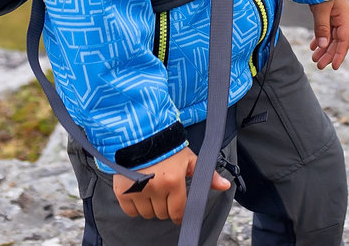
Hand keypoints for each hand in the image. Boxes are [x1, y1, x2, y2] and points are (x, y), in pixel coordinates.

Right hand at [112, 147, 229, 222]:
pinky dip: (135, 206)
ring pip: (147, 214)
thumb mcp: (189, 158)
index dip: (178, 213)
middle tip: (163, 191)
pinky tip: (139, 192)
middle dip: (164, 206)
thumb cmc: (166, 146)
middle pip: (162, 214)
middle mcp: (156, 188)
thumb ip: (206, 175)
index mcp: (174, 181)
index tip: (177, 209)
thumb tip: (226, 186)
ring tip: (151, 189)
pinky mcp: (122, 191)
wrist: (138, 134)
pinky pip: (131, 212)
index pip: (178, 212)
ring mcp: (138, 191)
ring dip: (150, 207)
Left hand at [308, 0, 348, 69]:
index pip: (345, 40)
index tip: (333, 67)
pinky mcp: (326, 12)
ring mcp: (334, 15)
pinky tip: (314, 46)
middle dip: (329, 54)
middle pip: (337, 40)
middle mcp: (341, 17)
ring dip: (324, 48)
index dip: (340, 54)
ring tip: (314, 58)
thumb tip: (324, 46)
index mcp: (344, 16)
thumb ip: (322, 27)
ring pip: (331, 36)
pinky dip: (320, 38)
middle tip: (318, 65)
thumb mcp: (321, 7)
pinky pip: (325, 29)